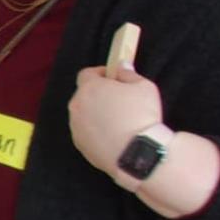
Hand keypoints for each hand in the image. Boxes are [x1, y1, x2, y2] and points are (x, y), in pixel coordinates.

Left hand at [69, 62, 165, 177]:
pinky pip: (86, 132)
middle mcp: (76, 106)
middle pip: (84, 95)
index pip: (86, 74)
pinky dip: (95, 131)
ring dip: (95, 113)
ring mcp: (76, 127)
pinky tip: (113, 135)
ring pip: (84, 114)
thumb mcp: (144, 86)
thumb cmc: (141, 115)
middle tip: (118, 100)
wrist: (136, 152)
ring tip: (117, 120)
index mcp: (89, 88)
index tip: (113, 78)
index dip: (100, 74)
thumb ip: (128, 73)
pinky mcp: (80, 145)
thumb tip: (121, 66)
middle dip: (98, 94)